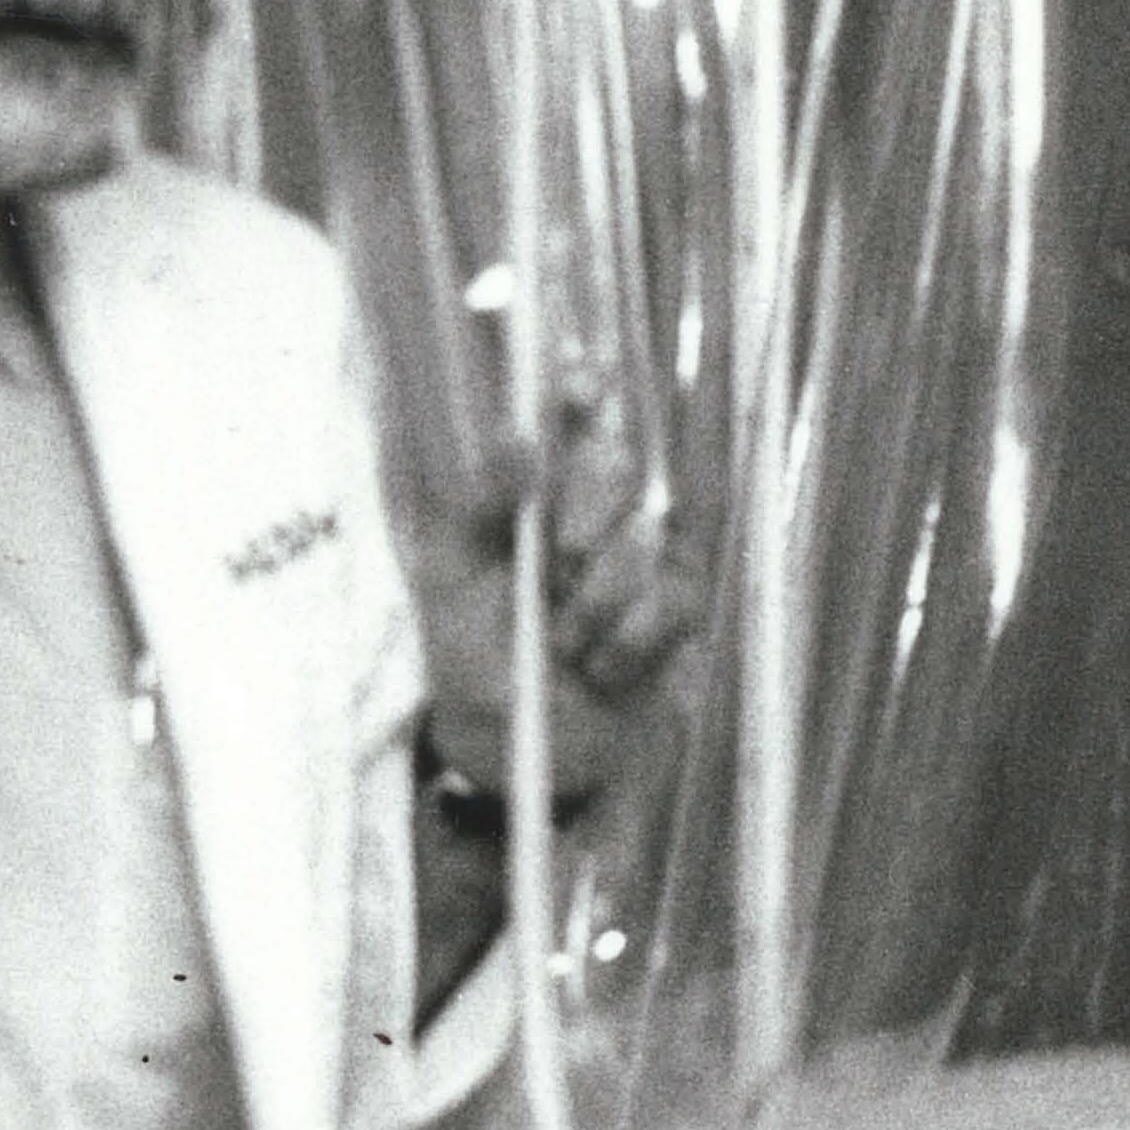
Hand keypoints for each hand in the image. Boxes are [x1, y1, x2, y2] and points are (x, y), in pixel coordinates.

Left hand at [435, 371, 694, 717]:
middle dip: (587, 512)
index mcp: (536, 490)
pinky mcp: (680, 606)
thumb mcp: (449, 579)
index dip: (583, 390)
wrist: (518, 744)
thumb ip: (477, 506)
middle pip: (617, 463)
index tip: (580, 384)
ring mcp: (644, 556)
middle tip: (560, 563)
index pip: (569, 419)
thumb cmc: (473, 653)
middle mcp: (595, 510)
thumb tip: (516, 436)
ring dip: (597, 602)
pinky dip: (629, 641)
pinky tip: (601, 669)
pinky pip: (674, 599)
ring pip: (644, 538)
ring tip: (563, 644)